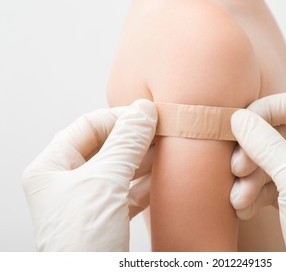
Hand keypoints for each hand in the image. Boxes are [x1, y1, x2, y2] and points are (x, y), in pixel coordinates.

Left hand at [22, 99, 156, 250]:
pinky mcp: (108, 218)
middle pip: (107, 146)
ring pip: (121, 169)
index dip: (120, 118)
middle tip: (164, 131)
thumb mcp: (104, 182)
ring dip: (145, 159)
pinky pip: (130, 191)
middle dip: (136, 139)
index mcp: (52, 167)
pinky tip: (164, 176)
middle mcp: (68, 182)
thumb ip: (126, 143)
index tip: (149, 115)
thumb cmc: (83, 240)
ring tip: (169, 150)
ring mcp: (89, 200)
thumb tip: (143, 110)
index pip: (89, 126)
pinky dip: (148, 183)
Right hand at [230, 91, 285, 250]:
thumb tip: (240, 118)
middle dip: (252, 151)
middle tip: (237, 167)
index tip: (243, 125)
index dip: (268, 110)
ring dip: (247, 177)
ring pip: (266, 160)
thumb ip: (267, 146)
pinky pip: (263, 183)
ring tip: (239, 197)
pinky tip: (244, 207)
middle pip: (276, 134)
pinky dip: (250, 193)